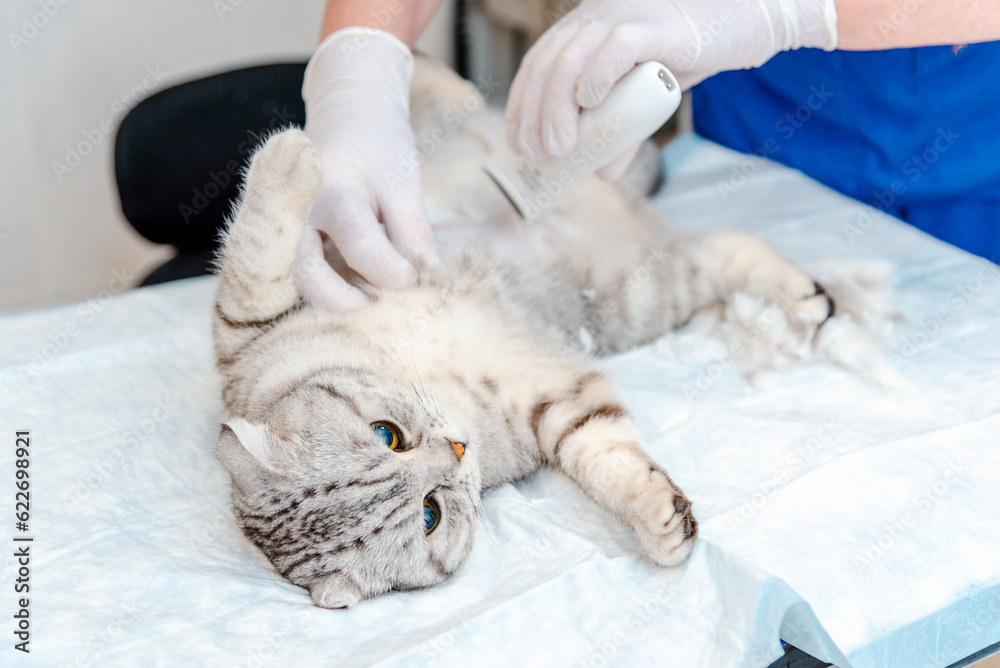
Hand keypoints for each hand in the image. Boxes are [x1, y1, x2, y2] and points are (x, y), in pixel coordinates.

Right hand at [295, 28, 436, 311]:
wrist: (345, 114)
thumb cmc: (379, 145)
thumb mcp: (405, 183)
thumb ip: (414, 233)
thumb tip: (428, 281)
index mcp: (335, 188)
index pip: (358, 242)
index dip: (390, 271)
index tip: (413, 279)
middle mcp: (297, 210)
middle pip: (305, 272)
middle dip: (341, 301)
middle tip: (376, 307)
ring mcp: (281, 226)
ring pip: (291, 278)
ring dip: (326, 298)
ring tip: (364, 300)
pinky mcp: (279, 238)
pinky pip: (291, 273)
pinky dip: (318, 288)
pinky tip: (347, 290)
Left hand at [506, 0, 836, 167]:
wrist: (742, 26)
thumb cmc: (687, 57)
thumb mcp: (644, 99)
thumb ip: (622, 130)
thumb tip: (602, 173)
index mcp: (584, 26)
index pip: (538, 63)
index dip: (521, 103)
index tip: (518, 141)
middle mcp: (595, 15)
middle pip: (549, 65)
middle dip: (535, 114)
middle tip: (539, 153)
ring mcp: (623, 15)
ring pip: (572, 59)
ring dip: (558, 107)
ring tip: (561, 146)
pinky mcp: (655, 26)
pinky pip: (615, 48)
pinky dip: (596, 77)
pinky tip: (589, 104)